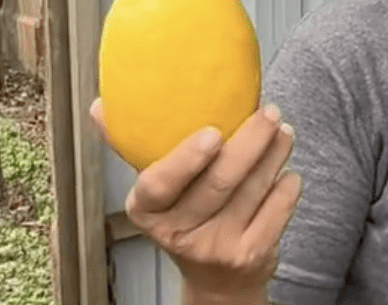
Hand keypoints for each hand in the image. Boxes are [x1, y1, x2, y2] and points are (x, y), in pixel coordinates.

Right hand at [90, 99, 301, 303]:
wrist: (217, 282)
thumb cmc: (185, 218)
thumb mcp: (155, 192)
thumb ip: (130, 147)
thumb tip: (100, 106)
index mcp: (149, 212)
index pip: (160, 186)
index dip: (185, 160)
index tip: (211, 133)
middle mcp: (181, 234)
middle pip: (219, 183)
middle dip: (250, 141)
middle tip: (266, 112)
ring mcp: (219, 247)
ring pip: (253, 190)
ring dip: (274, 153)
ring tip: (281, 129)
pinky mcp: (253, 254)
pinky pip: (278, 209)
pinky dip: (287, 183)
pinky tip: (287, 167)